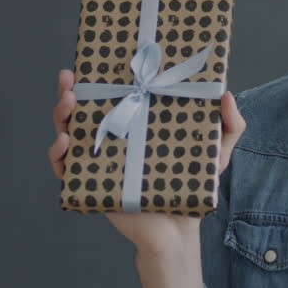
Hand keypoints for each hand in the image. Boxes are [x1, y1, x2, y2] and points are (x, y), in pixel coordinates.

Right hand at [49, 68, 246, 254]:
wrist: (179, 229)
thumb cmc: (193, 186)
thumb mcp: (215, 152)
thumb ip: (229, 125)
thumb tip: (227, 94)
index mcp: (136, 122)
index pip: (113, 94)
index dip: (98, 76)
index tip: (94, 59)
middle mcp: (113, 137)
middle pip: (83, 110)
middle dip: (70, 91)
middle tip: (70, 78)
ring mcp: (99, 160)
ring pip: (69, 133)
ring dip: (61, 116)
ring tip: (68, 104)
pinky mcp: (89, 185)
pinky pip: (66, 169)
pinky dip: (58, 155)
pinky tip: (65, 143)